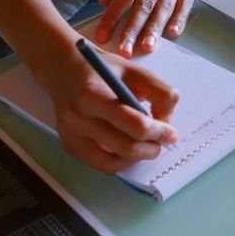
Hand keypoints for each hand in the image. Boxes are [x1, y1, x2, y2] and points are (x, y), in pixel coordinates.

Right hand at [34, 44, 179, 173]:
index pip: (135, 125)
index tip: (170, 132)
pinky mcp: (69, 145)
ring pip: (113, 162)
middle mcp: (77, 117)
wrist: (64, 70)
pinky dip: (121, 162)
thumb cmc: (102, 70)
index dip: (159, 132)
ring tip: (147, 145)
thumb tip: (167, 123)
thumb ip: (159, 91)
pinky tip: (129, 149)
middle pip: (125, 147)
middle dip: (151, 148)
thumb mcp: (135, 70)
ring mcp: (70, 134)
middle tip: (162, 140)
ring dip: (138, 158)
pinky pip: (101, 165)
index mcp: (93, 94)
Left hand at [95, 0, 204, 56]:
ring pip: (165, 6)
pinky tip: (173, 33)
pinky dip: (179, 19)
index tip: (103, 34)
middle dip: (133, 29)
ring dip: (155, 29)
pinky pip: (186, 3)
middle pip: (145, 3)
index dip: (113, 15)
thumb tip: (107, 3)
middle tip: (124, 50)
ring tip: (147, 47)